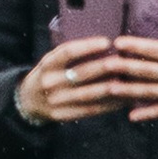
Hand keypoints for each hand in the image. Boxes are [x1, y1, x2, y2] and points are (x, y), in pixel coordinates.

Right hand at [17, 38, 137, 124]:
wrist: (27, 102)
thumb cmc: (48, 75)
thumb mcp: (51, 61)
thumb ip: (70, 55)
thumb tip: (105, 45)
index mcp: (47, 64)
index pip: (67, 52)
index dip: (87, 46)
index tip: (107, 41)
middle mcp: (50, 82)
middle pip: (81, 74)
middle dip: (105, 67)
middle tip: (125, 61)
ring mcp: (56, 101)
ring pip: (89, 94)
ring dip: (112, 88)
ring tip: (130, 81)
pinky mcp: (63, 116)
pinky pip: (90, 110)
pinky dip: (109, 105)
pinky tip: (124, 100)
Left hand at [116, 25, 157, 120]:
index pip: (157, 49)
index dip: (136, 46)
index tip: (119, 42)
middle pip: (149, 71)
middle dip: (126, 67)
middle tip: (105, 64)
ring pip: (152, 92)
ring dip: (129, 91)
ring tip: (110, 88)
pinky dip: (148, 114)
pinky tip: (131, 116)